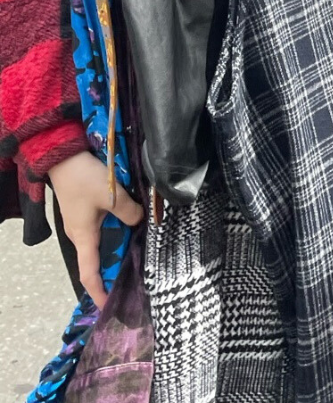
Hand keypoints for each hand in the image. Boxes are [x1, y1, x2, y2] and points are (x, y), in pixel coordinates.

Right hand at [49, 151, 142, 309]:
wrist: (64, 155)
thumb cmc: (85, 179)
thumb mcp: (112, 195)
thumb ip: (129, 212)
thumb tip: (140, 221)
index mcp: (83, 237)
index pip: (89, 273)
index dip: (99, 292)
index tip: (110, 306)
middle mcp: (79, 234)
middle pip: (97, 260)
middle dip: (114, 270)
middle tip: (136, 275)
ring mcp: (80, 222)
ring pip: (101, 242)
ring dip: (116, 248)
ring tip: (138, 252)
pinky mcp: (84, 209)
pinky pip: (100, 228)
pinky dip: (114, 232)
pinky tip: (130, 225)